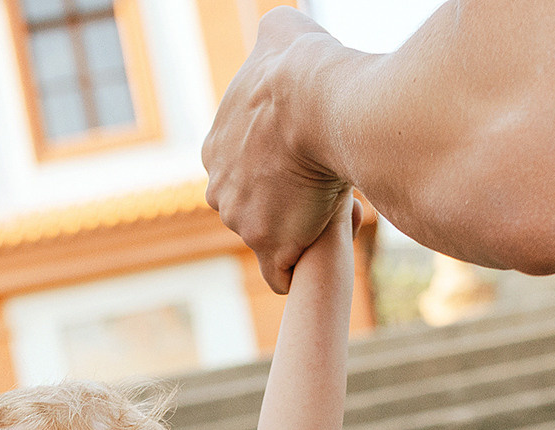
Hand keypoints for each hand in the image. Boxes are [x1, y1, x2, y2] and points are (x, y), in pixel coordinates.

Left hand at [202, 7, 354, 293]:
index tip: (311, 160)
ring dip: (301, 231)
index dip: (280, 170)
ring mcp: (240, 222)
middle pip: (254, 209)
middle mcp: (219, 190)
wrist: (313, 103)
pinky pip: (280, 276)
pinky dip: (299, 268)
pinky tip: (322, 251)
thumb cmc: (300, 67)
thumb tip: (281, 29)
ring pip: (273, 239)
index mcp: (217, 150)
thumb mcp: (277, 35)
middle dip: (287, 204)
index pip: (246, 173)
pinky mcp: (268, 248)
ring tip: (337, 209)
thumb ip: (273, 41)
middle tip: (326, 185)